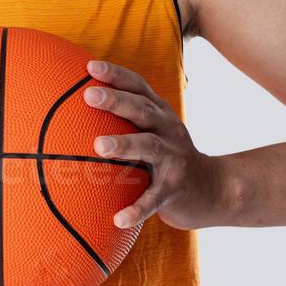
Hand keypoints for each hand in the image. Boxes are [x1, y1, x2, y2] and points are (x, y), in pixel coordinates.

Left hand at [83, 59, 221, 230]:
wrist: (214, 189)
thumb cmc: (169, 157)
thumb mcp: (153, 133)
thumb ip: (125, 121)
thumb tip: (72, 112)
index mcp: (160, 114)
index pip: (139, 87)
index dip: (116, 75)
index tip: (90, 67)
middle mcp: (169, 131)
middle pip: (143, 110)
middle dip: (116, 101)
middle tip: (89, 96)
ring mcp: (174, 159)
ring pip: (150, 147)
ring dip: (125, 144)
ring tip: (98, 146)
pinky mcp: (175, 189)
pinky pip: (154, 199)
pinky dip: (137, 208)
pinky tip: (118, 218)